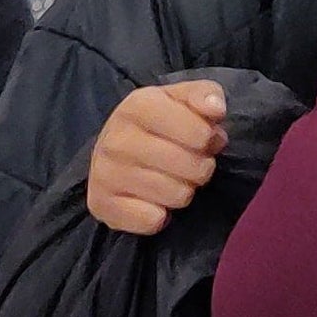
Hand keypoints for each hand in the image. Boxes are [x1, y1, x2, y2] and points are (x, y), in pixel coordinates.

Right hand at [87, 81, 225, 234]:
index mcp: (137, 106)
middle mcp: (116, 139)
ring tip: (171, 179)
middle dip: (200, 168)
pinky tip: (152, 200)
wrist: (112, 149)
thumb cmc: (158, 123)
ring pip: (178, 196)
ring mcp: (105, 173)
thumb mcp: (182, 99)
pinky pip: (152, 221)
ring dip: (183, 191)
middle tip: (188, 163)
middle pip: (194, 169)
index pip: (200, 134)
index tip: (201, 139)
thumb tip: (215, 109)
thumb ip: (205, 95)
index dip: (209, 140)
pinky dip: (160, 216)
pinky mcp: (100, 204)